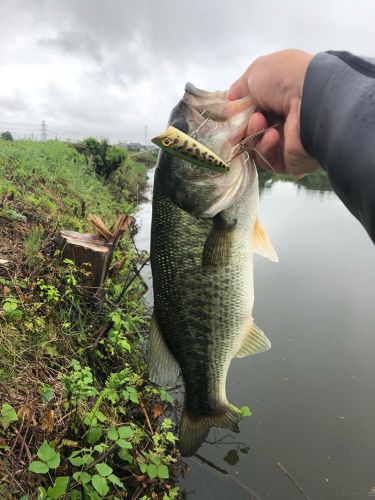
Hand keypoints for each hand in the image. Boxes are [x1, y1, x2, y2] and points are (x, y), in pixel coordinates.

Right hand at [229, 49, 320, 175]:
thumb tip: (230, 101)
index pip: (252, 108)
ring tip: (260, 122)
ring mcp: (287, 140)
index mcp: (280, 95)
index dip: (239, 111)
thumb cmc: (286, 79)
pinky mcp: (288, 161)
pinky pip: (265, 158)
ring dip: (253, 132)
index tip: (230, 111)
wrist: (313, 101)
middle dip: (243, 123)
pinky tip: (273, 136)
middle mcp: (284, 117)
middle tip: (245, 117)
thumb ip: (240, 88)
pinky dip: (264, 146)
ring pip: (254, 143)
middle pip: (250, 128)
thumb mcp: (256, 73)